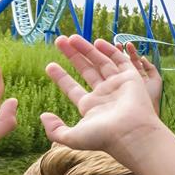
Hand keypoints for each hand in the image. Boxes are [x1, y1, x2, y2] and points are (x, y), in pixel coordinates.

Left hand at [40, 36, 164, 156]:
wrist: (131, 133)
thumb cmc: (103, 137)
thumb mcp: (72, 137)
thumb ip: (54, 129)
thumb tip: (43, 115)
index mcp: (90, 107)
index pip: (72, 88)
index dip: (61, 77)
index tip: (49, 66)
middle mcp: (104, 94)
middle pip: (85, 70)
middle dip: (72, 55)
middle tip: (59, 41)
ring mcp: (117, 85)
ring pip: (100, 62)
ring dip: (86, 49)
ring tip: (71, 37)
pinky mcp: (131, 78)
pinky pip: (120, 60)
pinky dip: (110, 51)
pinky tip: (97, 41)